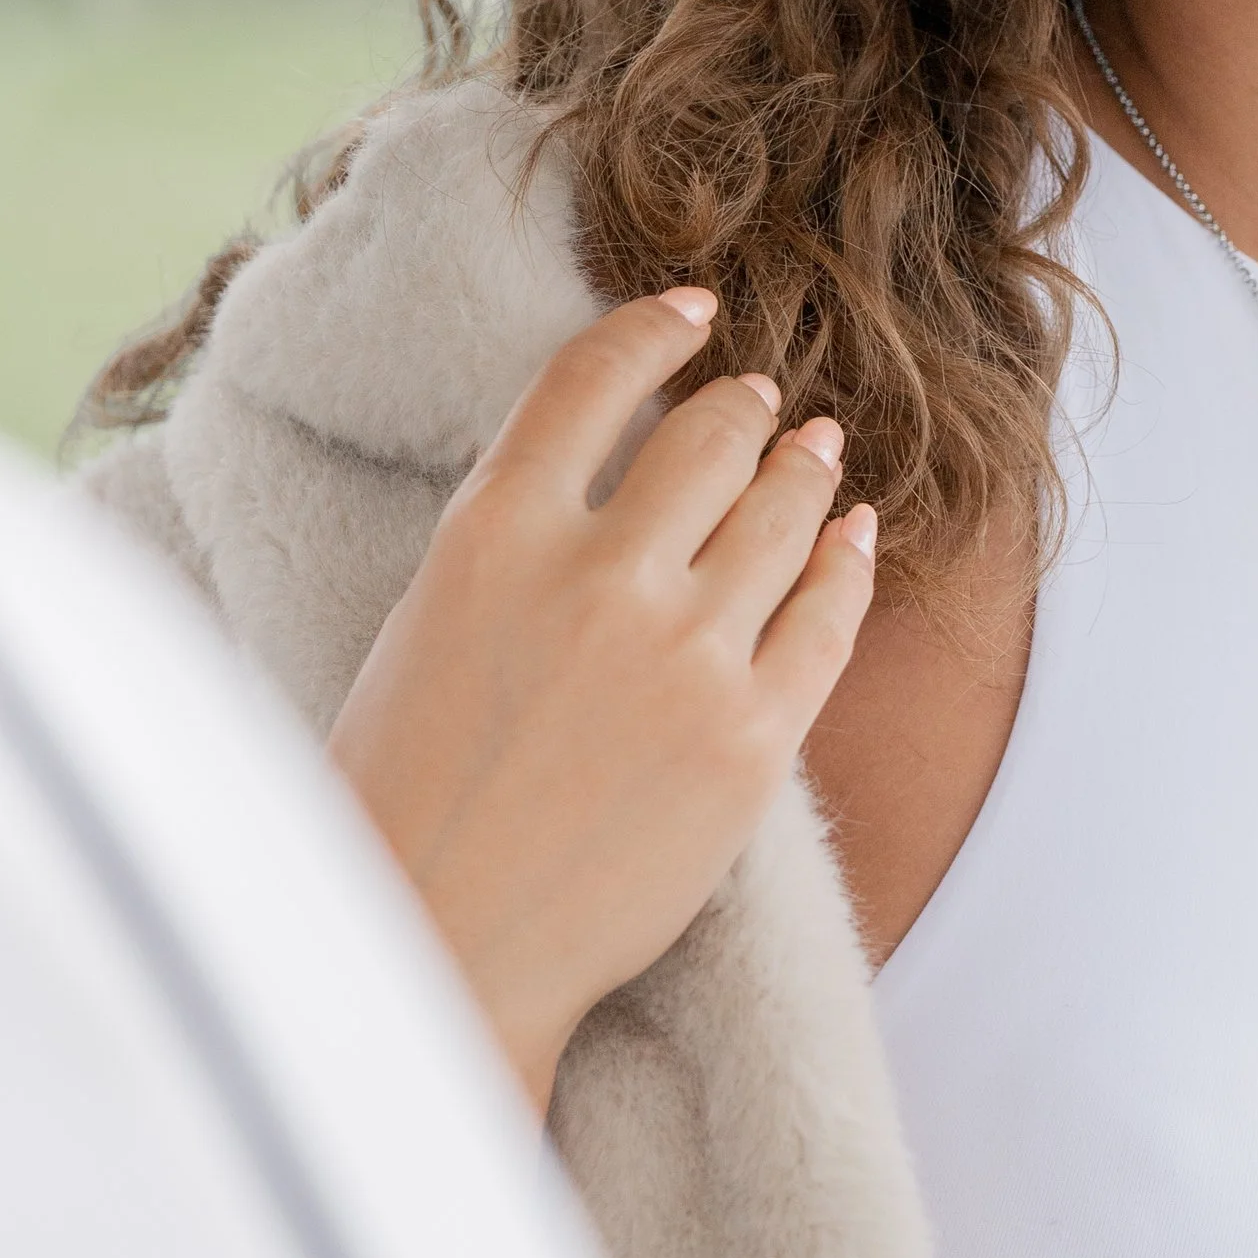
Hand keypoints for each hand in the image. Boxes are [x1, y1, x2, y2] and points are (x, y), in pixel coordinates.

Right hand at [329, 287, 876, 1111]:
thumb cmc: (402, 797)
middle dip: (744, 407)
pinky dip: (849, 561)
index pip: (592, 379)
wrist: (438, 950)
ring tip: (818, 450)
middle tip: (760, 400)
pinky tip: (856, 537)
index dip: (654, 328)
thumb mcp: (429, 622)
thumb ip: (515, 539)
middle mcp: (599, 574)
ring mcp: (687, 656)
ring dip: (806, 469)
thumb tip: (604, 476)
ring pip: (784, 513)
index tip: (693, 308)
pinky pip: (830, 616)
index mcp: (493, 533)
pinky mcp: (754, 739)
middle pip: (712, 436)